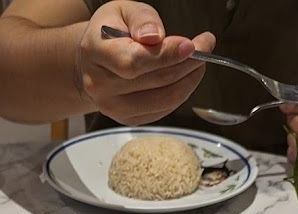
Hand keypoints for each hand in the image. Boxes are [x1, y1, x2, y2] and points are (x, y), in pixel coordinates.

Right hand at [76, 1, 214, 125]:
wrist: (92, 61)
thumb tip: (155, 37)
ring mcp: (112, 106)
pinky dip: (182, 92)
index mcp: (95, 51)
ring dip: (189, 79)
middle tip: (205, 45)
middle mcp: (99, 84)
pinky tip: (186, 76)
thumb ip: (141, 19)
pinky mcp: (127, 119)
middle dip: (187, 63)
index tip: (191, 46)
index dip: (166, 56)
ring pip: (164, 98)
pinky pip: (164, 110)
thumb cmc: (111, 31)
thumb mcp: (123, 10)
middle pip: (155, 80)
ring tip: (199, 60)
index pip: (133, 62)